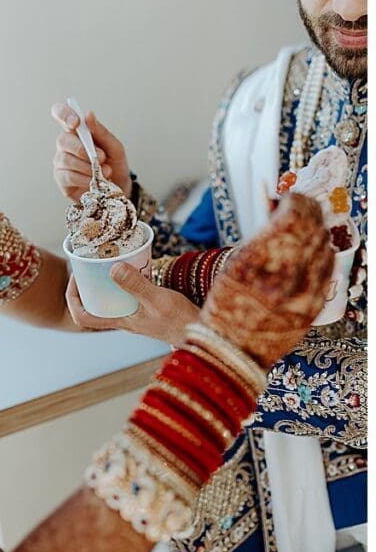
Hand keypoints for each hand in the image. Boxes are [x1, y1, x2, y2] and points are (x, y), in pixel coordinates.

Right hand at [51, 105, 132, 200]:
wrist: (117, 189)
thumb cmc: (114, 164)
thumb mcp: (114, 147)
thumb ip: (101, 132)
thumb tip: (88, 115)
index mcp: (77, 131)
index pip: (61, 114)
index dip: (64, 114)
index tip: (76, 123)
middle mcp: (66, 145)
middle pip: (62, 140)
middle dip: (81, 148)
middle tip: (101, 157)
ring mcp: (62, 162)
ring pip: (64, 159)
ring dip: (86, 166)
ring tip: (103, 172)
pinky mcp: (62, 179)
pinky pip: (67, 176)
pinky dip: (83, 178)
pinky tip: (93, 180)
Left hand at [65, 265, 199, 343]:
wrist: (202, 332)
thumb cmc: (180, 321)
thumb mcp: (157, 299)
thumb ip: (135, 285)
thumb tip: (112, 269)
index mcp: (119, 321)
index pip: (82, 317)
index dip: (72, 298)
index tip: (76, 278)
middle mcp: (123, 319)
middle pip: (93, 305)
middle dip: (86, 286)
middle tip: (88, 265)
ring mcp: (133, 314)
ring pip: (109, 300)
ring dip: (104, 282)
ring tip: (106, 262)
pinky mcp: (145, 308)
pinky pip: (125, 295)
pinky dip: (123, 282)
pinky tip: (131, 268)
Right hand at [201, 193, 332, 368]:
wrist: (232, 352)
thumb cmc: (224, 310)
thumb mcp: (232, 266)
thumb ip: (259, 238)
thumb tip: (278, 213)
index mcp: (260, 263)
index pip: (294, 216)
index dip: (293, 200)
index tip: (284, 199)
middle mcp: (287, 276)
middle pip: (314, 227)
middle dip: (306, 211)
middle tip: (294, 208)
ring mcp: (305, 292)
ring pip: (324, 245)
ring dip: (314, 231)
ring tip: (298, 231)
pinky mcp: (315, 305)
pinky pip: (328, 268)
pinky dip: (320, 254)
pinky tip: (307, 254)